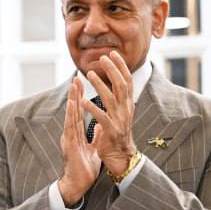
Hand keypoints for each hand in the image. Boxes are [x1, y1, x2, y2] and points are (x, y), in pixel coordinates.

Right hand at [58, 81, 100, 205]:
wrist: (78, 184)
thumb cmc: (84, 169)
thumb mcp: (93, 149)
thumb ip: (95, 137)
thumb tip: (100, 125)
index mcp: (77, 134)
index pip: (80, 113)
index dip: (81, 98)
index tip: (83, 84)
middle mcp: (71, 133)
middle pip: (74, 110)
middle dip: (75, 94)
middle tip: (77, 78)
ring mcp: (69, 138)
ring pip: (71, 115)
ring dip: (72, 99)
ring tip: (73, 85)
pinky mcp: (69, 145)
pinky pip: (70, 127)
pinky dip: (70, 114)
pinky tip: (72, 104)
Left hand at [83, 50, 138, 176]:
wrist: (121, 156)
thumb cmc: (117, 133)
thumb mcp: (121, 113)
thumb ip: (119, 99)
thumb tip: (117, 84)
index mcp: (128, 104)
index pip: (127, 81)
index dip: (121, 67)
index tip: (113, 54)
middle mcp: (126, 109)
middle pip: (121, 85)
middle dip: (112, 70)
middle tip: (102, 57)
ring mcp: (119, 119)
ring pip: (110, 98)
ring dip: (100, 84)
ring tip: (89, 73)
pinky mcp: (111, 130)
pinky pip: (101, 117)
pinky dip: (92, 108)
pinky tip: (82, 100)